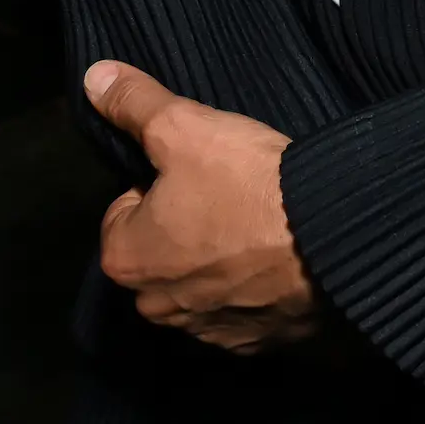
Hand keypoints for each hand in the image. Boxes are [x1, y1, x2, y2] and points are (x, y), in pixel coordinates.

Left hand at [85, 60, 319, 353]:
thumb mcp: (186, 128)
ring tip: (265, 227)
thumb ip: (137, 104)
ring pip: (202, 285)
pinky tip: (282, 261)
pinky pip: (244, 312)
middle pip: (163, 252)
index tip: (205, 171)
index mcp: (124, 258)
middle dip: (189, 228)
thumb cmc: (247, 182)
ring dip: (224, 263)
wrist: (330, 235)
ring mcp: (205, 331)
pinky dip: (257, 290)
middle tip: (236, 196)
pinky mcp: (254, 346)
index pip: (127, 209)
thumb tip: (94, 77)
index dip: (164, 182)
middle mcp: (153, 306)